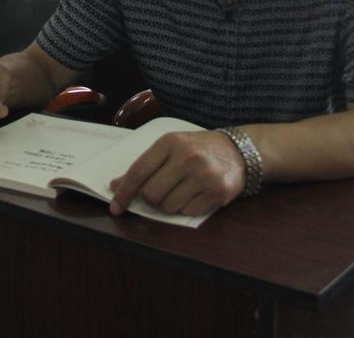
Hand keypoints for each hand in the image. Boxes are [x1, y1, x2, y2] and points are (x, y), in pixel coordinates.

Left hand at [109, 130, 245, 217]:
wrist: (238, 150)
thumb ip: (145, 165)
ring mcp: (204, 176)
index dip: (124, 192)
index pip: (139, 171)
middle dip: (149, 199)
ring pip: (168, 206)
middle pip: (151, 194)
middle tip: (159, 191)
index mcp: (170, 142)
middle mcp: (187, 158)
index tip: (115, 206)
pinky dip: (186, 207)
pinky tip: (195, 193)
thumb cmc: (197, 148)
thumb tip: (116, 185)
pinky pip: (188, 212)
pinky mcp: (218, 192)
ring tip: (181, 189)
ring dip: (168, 204)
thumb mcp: (170, 147)